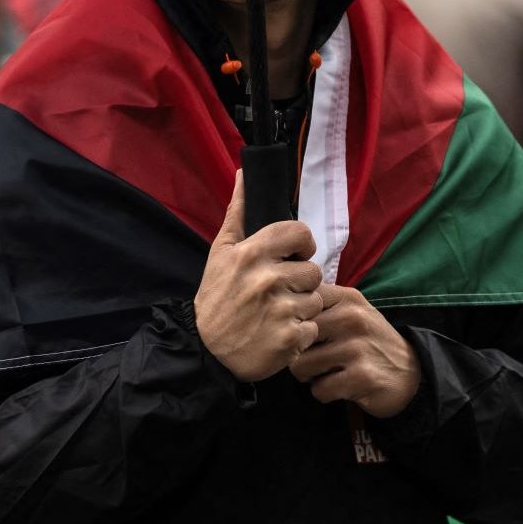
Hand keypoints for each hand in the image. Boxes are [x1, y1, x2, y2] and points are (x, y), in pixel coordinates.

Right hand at [194, 173, 324, 381]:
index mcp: (252, 253)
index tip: (292, 257)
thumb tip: (244, 174)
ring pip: (316, 299)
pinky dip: (300, 333)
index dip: (301, 246)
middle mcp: (268, 279)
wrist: (206, 349)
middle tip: (279, 292)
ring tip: (277, 314)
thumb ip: (237, 212)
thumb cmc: (216, 297)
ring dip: (302, 308)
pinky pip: (313, 328)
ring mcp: (281, 310)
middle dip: (300, 281)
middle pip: (313, 270)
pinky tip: (279, 333)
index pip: (301, 234)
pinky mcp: (290, 338)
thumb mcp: (221, 251)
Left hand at [288, 284, 420, 418]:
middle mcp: (352, 318)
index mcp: (347, 298)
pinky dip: (324, 393)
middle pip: (293, 338)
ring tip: (326, 373)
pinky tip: (340, 387)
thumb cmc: (369, 342)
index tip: (302, 335)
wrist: (410, 374)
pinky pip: (319, 390)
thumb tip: (277, 308)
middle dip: (297, 354)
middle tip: (313, 359)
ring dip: (309, 376)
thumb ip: (320, 306)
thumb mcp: (352, 312)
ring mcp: (357, 348)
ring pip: (301, 367)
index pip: (298, 303)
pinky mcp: (360, 377)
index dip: (291, 324)